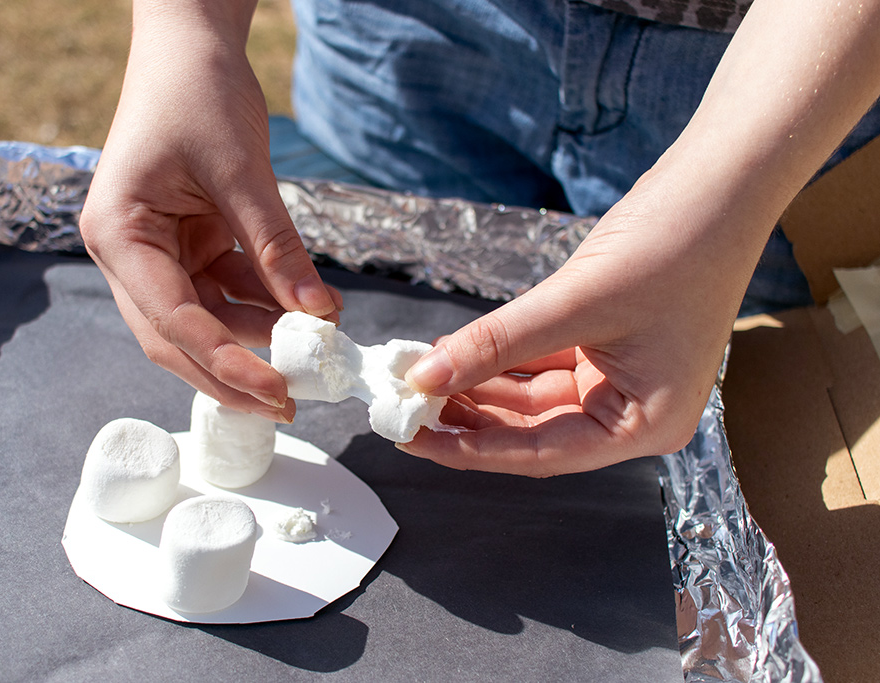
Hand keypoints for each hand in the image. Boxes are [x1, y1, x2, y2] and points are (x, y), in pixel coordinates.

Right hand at [79, 1, 339, 419]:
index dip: (225, 362)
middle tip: (288, 403)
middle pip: (178, 336)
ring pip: (206, 317)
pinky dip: (263, 302)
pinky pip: (225, 288)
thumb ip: (275, 246)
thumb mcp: (241, 172)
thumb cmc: (198, 93)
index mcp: (119, 234)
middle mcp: (129, 252)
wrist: (191, 46)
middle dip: (233, 371)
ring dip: (257, 335)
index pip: (172, 319)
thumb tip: (319, 312)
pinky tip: (304, 311)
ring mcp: (158, 250)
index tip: (276, 392)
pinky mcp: (189, 243)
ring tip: (313, 351)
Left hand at [399, 173, 748, 475]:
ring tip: (420, 379)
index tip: (414, 441)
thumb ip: (495, 343)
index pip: (543, 453)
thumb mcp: (575, 302)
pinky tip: (454, 353)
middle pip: (533, 431)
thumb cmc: (674, 245)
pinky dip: (499, 359)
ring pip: (531, 398)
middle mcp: (634, 411)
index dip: (473, 450)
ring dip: (477, 387)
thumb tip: (424, 375)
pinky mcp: (605, 344)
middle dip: (469, 419)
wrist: (720, 182)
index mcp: (646, 424)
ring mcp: (619, 378)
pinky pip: (539, 363)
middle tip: (407, 410)